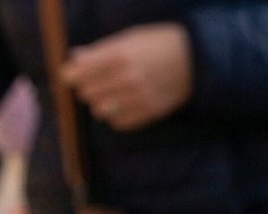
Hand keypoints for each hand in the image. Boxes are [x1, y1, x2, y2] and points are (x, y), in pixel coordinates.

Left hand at [62, 23, 192, 131]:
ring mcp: (138, 97)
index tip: (72, 75)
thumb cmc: (160, 43)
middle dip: (88, 87)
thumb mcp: (131, 37)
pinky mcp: (148, 112)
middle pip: (86, 93)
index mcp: (120, 54)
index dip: (70, 75)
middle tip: (98, 81)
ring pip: (99, 110)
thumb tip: (75, 58)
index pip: (78, 73)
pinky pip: (117, 123)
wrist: (196, 58)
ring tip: (113, 93)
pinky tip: (125, 104)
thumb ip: (100, 49)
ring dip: (101, 102)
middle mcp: (127, 77)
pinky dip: (116, 115)